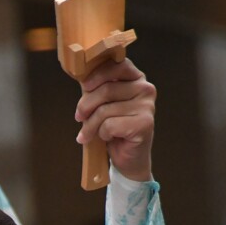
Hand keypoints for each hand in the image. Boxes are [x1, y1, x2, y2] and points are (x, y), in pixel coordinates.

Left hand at [74, 58, 155, 181]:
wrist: (128, 158)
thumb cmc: (114, 129)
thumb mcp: (104, 104)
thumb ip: (98, 89)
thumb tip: (82, 79)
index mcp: (136, 79)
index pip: (116, 66)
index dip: (97, 75)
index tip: (85, 86)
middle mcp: (145, 89)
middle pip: (106, 90)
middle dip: (85, 106)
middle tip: (78, 118)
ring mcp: (147, 106)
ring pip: (105, 110)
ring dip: (90, 125)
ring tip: (88, 134)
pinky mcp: (144, 124)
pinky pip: (110, 125)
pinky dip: (103, 134)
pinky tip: (107, 138)